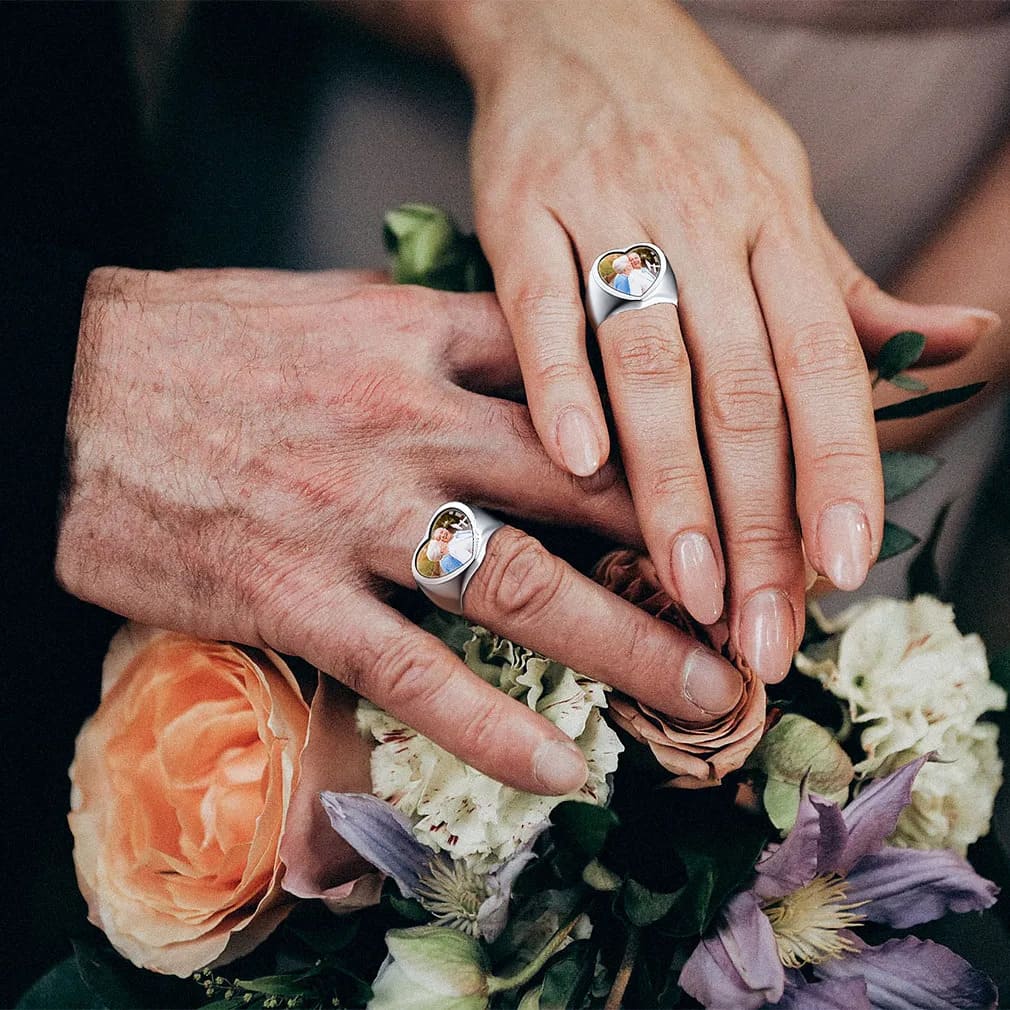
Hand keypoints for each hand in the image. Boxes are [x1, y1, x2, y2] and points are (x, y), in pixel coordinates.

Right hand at [57, 267, 745, 795]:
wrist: (63, 385)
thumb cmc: (207, 342)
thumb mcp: (338, 308)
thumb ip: (443, 336)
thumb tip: (543, 358)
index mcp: (420, 342)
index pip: (583, 384)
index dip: (675, 435)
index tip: (742, 482)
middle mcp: (405, 426)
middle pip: (584, 489)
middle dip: (689, 549)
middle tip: (770, 602)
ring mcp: (352, 515)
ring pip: (519, 587)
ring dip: (626, 647)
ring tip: (708, 696)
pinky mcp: (291, 595)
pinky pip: (411, 673)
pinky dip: (491, 724)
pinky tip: (560, 768)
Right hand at [439, 0, 991, 679]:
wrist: (576, 23)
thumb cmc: (687, 130)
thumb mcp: (783, 196)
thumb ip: (849, 291)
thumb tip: (961, 346)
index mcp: (778, 224)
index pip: (826, 367)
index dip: (840, 473)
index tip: (840, 574)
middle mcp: (709, 220)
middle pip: (744, 389)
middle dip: (758, 520)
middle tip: (756, 629)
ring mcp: (612, 213)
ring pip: (654, 361)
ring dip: (672, 481)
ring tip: (685, 585)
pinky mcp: (522, 210)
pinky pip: (543, 304)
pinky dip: (560, 383)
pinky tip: (578, 466)